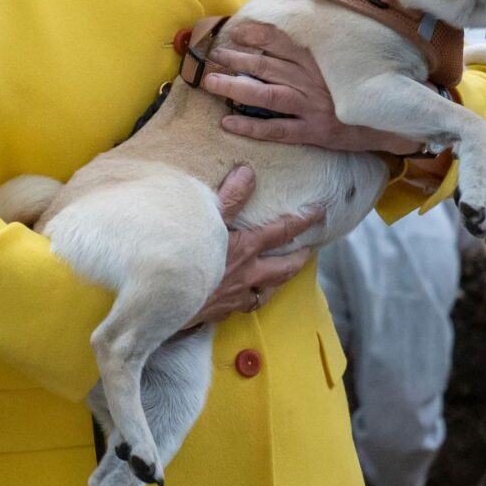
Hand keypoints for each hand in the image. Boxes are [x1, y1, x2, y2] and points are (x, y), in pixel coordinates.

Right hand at [183, 164, 322, 329]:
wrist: (165, 297)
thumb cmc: (185, 255)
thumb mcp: (207, 221)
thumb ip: (229, 197)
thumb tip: (248, 173)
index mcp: (246, 248)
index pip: (282, 231)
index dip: (302, 220)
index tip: (319, 212)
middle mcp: (246, 274)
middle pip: (283, 268)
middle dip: (298, 259)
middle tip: (308, 251)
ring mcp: (234, 296)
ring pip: (265, 293)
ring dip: (276, 284)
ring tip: (280, 279)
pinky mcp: (218, 312)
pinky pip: (240, 308)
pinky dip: (245, 302)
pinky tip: (241, 300)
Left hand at [199, 20, 426, 156]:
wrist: (387, 124)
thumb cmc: (357, 94)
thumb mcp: (337, 68)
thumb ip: (311, 57)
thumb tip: (279, 46)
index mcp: (318, 64)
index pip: (283, 44)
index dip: (258, 36)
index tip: (237, 31)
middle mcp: (311, 82)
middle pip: (267, 67)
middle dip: (237, 60)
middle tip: (214, 56)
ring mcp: (310, 108)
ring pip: (266, 95)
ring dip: (236, 88)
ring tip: (211, 84)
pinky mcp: (312, 132)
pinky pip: (276, 129)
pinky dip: (251, 126)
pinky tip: (228, 122)